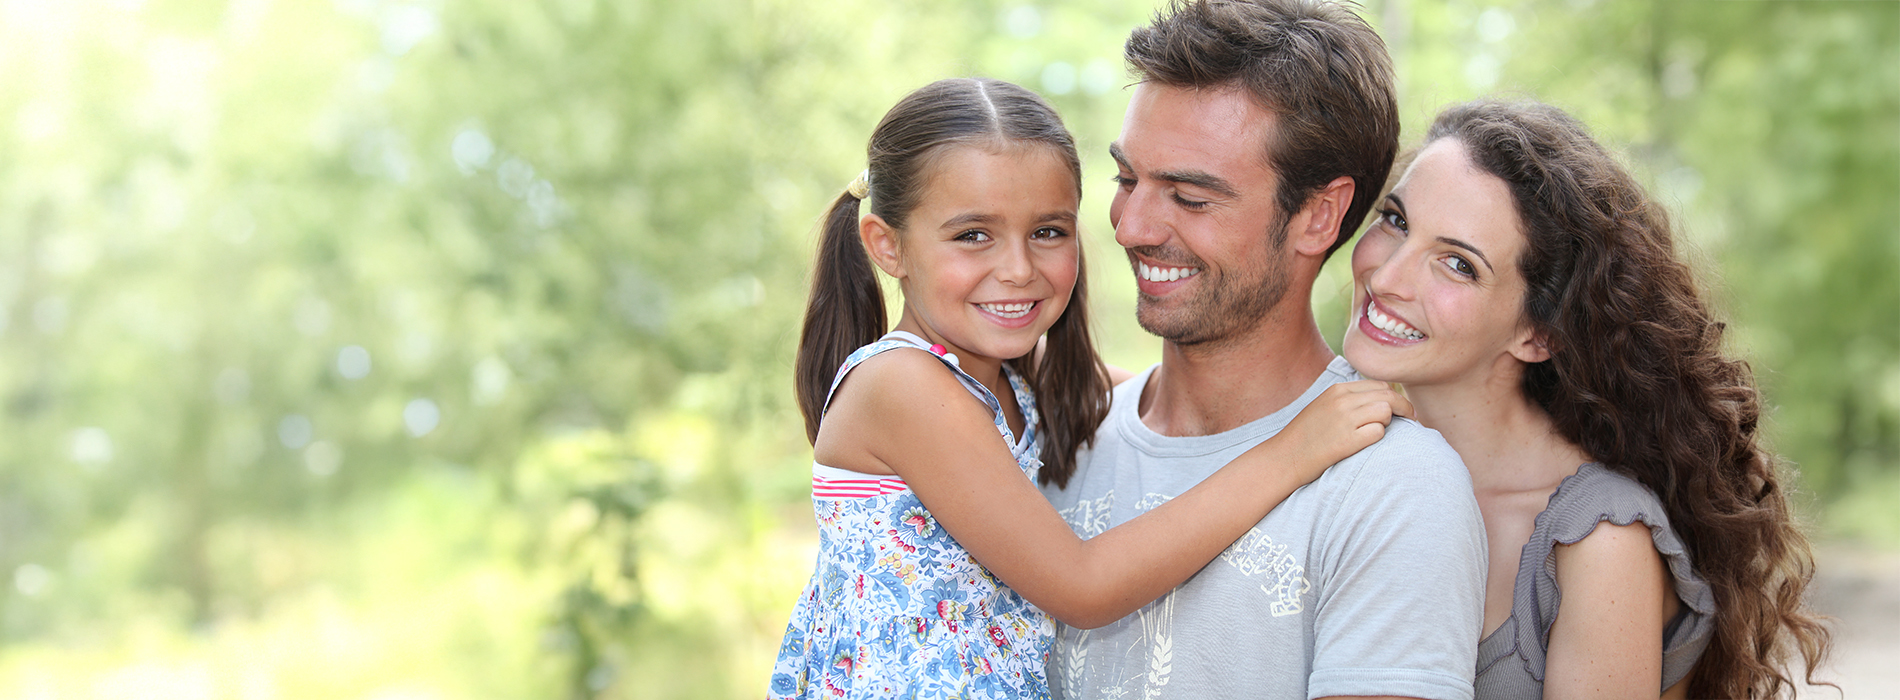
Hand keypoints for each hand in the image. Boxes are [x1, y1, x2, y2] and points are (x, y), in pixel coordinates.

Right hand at [1263, 380, 1412, 481]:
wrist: (1284, 458)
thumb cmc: (1305, 437)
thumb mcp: (1323, 407)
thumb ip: (1348, 400)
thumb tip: (1379, 402)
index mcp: (1337, 390)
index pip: (1379, 385)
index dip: (1394, 397)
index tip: (1400, 409)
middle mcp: (1342, 401)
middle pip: (1388, 395)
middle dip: (1404, 408)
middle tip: (1411, 420)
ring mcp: (1344, 420)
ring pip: (1386, 410)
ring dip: (1389, 422)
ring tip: (1380, 433)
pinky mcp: (1347, 441)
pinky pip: (1379, 432)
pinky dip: (1378, 437)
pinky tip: (1366, 444)